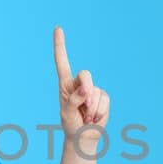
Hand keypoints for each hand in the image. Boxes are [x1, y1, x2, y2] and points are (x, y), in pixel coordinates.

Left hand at [53, 26, 109, 143]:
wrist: (83, 135)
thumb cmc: (70, 122)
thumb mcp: (67, 112)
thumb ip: (74, 99)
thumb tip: (87, 90)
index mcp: (65, 84)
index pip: (62, 61)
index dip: (60, 45)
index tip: (58, 28)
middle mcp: (79, 83)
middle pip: (85, 74)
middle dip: (86, 89)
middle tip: (83, 106)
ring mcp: (92, 90)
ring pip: (96, 91)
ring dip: (91, 108)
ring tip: (86, 116)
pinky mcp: (103, 97)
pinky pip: (104, 100)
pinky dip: (99, 111)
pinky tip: (93, 117)